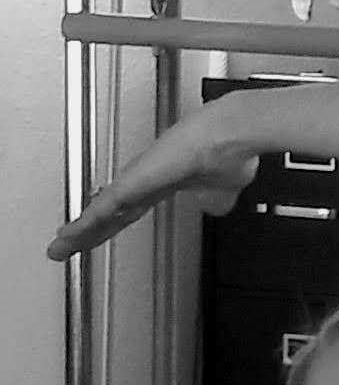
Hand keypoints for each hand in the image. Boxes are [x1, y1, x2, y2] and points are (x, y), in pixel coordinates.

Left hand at [48, 111, 261, 260]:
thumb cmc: (231, 152)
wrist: (232, 135)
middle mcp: (145, 180)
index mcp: (162, 183)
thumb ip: (214, 200)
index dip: (112, 224)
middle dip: (86, 233)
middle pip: (107, 214)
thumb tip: (213, 207)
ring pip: (100, 211)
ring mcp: (138, 179)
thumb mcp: (224, 191)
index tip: (98, 235)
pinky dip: (88, 222)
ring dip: (79, 232)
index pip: (128, 210)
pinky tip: (73, 235)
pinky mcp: (136, 179)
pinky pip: (106, 206)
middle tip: (63, 247)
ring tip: (59, 248)